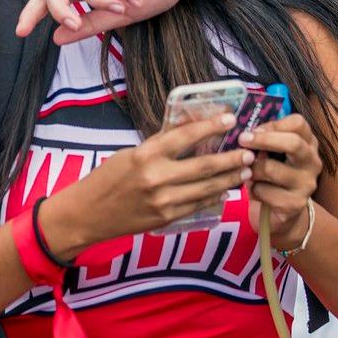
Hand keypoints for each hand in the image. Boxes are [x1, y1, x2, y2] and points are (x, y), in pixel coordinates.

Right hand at [41, 113, 254, 256]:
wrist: (88, 213)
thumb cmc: (107, 177)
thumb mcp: (130, 153)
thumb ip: (159, 146)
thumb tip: (188, 132)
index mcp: (146, 155)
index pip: (185, 136)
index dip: (210, 126)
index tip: (230, 118)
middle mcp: (157, 178)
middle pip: (203, 166)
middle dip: (230, 158)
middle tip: (249, 150)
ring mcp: (163, 201)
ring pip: (206, 189)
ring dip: (228, 179)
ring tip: (245, 170)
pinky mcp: (166, 219)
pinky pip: (197, 206)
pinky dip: (213, 197)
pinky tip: (224, 191)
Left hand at [240, 114, 321, 250]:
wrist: (282, 212)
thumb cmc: (271, 173)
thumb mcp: (271, 152)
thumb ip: (263, 137)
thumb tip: (240, 126)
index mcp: (308, 142)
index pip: (299, 123)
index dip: (274, 124)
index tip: (253, 128)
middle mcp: (312, 161)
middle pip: (293, 143)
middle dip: (263, 139)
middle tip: (241, 139)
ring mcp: (306, 184)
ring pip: (271, 168)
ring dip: (252, 169)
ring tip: (247, 170)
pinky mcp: (295, 204)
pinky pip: (264, 191)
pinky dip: (253, 189)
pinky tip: (256, 190)